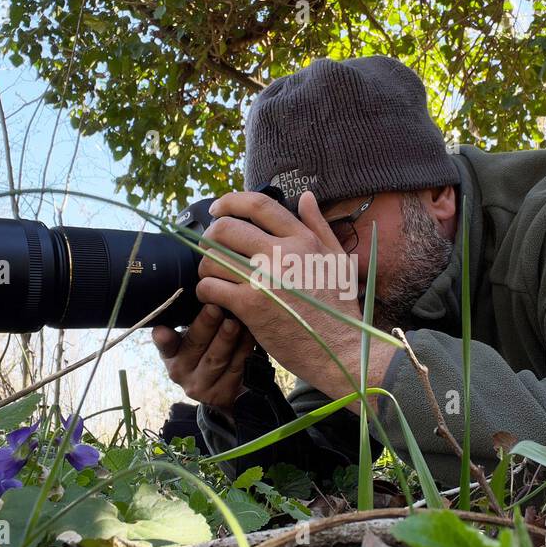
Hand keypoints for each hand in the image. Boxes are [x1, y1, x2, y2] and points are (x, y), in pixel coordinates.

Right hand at [152, 304, 256, 415]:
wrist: (221, 387)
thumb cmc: (205, 350)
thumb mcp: (191, 337)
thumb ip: (189, 319)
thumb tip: (200, 287)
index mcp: (170, 354)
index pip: (165, 345)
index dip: (164, 338)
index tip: (163, 331)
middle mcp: (180, 372)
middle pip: (195, 346)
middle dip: (206, 326)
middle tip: (215, 307)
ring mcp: (201, 386)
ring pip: (217, 359)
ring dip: (227, 338)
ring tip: (235, 321)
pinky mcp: (221, 394)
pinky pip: (236, 368)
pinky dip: (244, 349)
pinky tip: (250, 334)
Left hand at [195, 190, 396, 402]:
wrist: (340, 349)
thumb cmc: (340, 308)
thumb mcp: (338, 259)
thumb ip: (319, 226)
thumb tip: (308, 197)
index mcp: (302, 239)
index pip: (258, 205)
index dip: (230, 202)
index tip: (216, 210)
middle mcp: (283, 253)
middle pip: (226, 228)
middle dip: (210, 237)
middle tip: (209, 250)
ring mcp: (265, 279)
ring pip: (213, 258)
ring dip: (205, 267)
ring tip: (212, 276)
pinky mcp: (251, 305)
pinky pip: (211, 287)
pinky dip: (205, 290)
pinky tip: (212, 297)